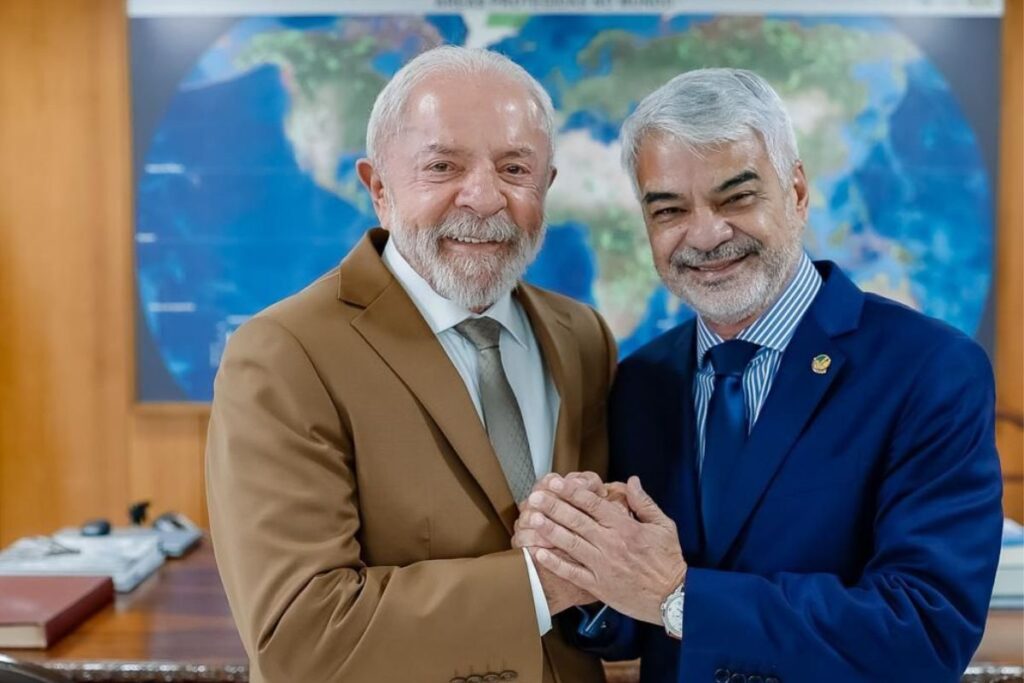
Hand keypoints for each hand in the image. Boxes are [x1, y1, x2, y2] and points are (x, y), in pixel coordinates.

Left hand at [523, 476, 686, 625]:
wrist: (674, 597)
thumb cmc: (668, 561)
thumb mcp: (663, 526)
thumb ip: (644, 503)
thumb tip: (631, 481)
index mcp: (625, 527)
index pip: (593, 504)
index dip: (572, 491)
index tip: (555, 482)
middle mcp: (611, 544)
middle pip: (577, 521)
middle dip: (554, 506)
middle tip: (535, 496)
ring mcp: (602, 566)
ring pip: (571, 544)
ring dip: (549, 530)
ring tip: (531, 518)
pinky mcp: (598, 586)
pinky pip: (572, 573)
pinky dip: (555, 563)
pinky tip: (539, 553)